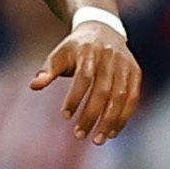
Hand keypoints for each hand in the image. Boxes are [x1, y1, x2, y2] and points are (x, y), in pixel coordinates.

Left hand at [30, 20, 141, 144]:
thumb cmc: (74, 48)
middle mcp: (110, 57)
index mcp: (89, 51)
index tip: (65, 116)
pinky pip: (133, 97)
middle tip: (79, 135)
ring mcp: (125, 65)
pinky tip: (113, 132)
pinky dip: (124, 116)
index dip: (75, 98)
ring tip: (98, 139)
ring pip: (121, 96)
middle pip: (103, 90)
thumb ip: (47, 71)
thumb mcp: (58, 54)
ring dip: (111, 120)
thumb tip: (34, 86)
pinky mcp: (135, 72)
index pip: (83, 78)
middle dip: (92, 115)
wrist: (102, 29)